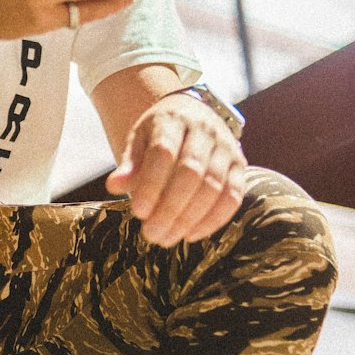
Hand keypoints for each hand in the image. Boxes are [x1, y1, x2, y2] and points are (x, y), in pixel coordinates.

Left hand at [106, 92, 246, 246]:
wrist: (190, 115)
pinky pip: (233, 196)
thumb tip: (114, 186)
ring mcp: (226, 147)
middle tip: (152, 234)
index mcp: (172, 119)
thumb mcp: (138, 141)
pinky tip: (191, 235)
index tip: (138, 212)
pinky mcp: (240, 165)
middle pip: (190, 172)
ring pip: (213, 187)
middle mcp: (204, 130)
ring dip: (189, 219)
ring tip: (167, 238)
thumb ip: (129, 164)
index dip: (151, 185)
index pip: (163, 152)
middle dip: (170, 208)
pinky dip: (213, 220)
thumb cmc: (158, 135)